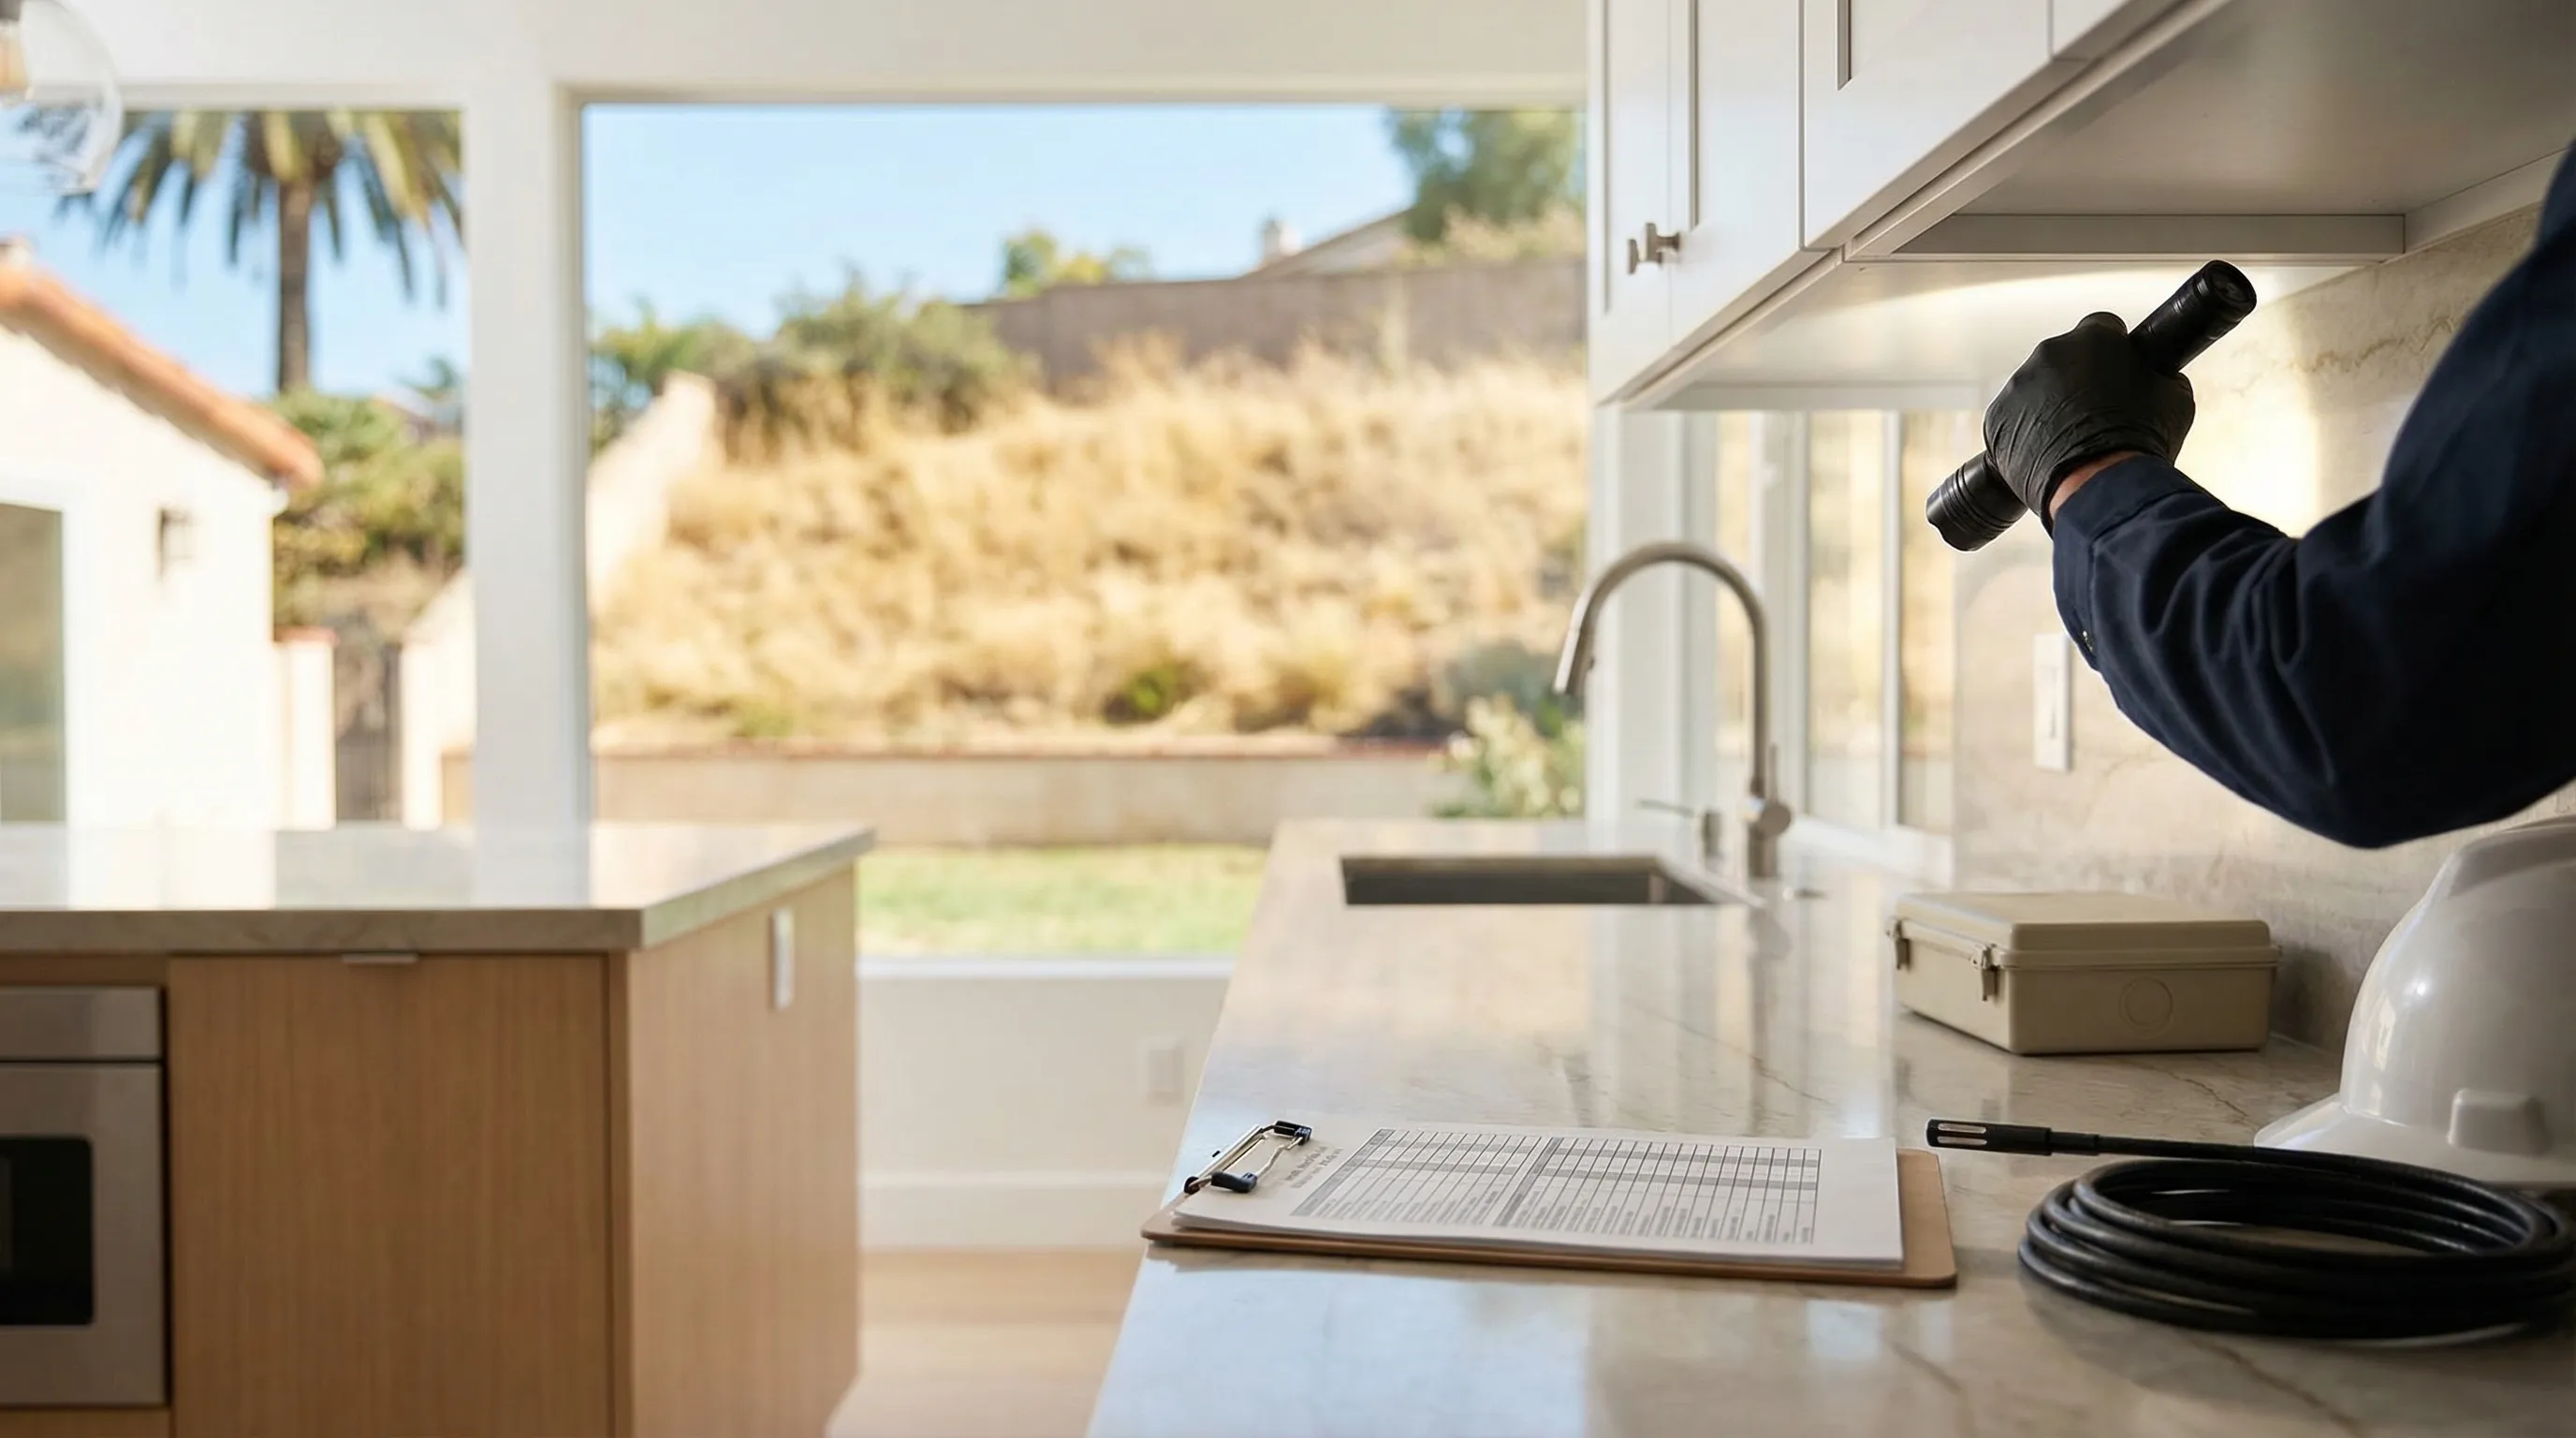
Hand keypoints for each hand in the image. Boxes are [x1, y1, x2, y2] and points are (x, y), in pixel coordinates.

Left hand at [1984, 313, 2193, 528]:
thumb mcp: (2175, 397)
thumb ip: (2158, 374)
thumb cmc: (2140, 439)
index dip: (2111, 351)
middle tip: (2095, 413)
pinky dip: (2026, 433)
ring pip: (2035, 390)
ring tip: (2071, 440)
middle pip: (2064, 359)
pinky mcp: (1996, 419)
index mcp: (2093, 337)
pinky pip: (2012, 420)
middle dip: (2078, 380)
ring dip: (2050, 407)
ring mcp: (2018, 386)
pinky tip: (2047, 453)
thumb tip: (2154, 374)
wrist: (2101, 485)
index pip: (2102, 328)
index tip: (2115, 371)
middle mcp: (2049, 352)